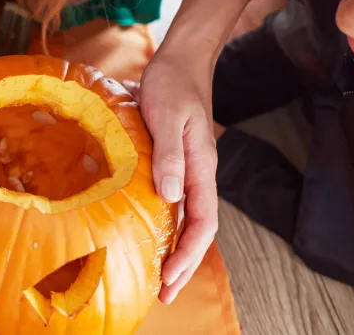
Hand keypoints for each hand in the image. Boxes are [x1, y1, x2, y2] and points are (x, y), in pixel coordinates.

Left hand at [136, 48, 219, 303]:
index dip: (188, 253)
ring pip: (188, 219)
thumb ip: (169, 154)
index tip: (171, 276)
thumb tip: (171, 194)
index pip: (202, 221)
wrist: (181, 60)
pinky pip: (176, 203)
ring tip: (159, 277)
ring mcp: (189, 170)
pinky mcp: (176, 163)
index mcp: (201, 167)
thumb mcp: (166, 115)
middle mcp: (199, 174)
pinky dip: (168, 226)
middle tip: (164, 294)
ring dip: (176, 250)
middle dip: (184, 264)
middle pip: (198, 229)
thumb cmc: (173, 84)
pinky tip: (151, 236)